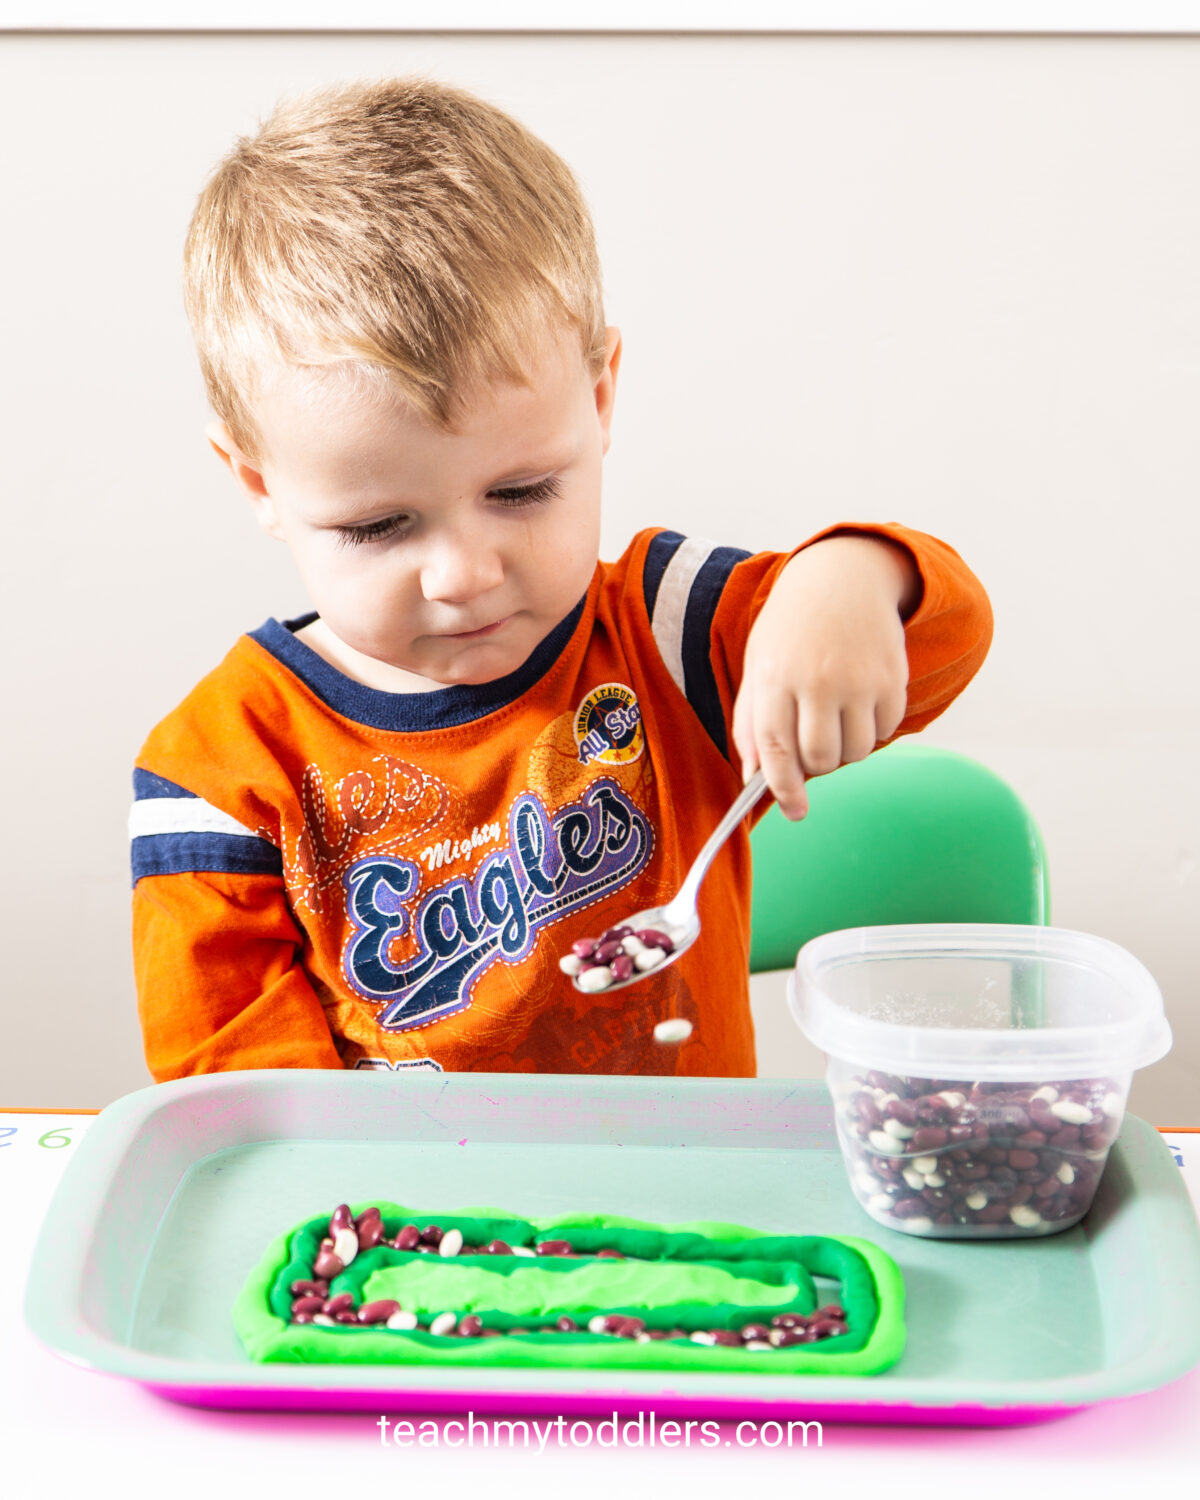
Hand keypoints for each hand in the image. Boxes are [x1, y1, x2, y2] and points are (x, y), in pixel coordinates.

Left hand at [731, 534, 918, 818]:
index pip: (776, 749)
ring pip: (855, 752)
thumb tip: (754, 777)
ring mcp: (859, 679)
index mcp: (775, 676)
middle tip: (812, 742)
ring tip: (835, 714)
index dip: (784, 788)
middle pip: (820, 759)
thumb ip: (751, 722)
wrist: (844, 578)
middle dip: (815, 765)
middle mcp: (818, 679)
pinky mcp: (891, 679)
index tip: (795, 811)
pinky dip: (872, 730)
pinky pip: (885, 733)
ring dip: (844, 748)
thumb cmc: (792, 628)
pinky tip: (859, 699)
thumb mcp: (759, 664)